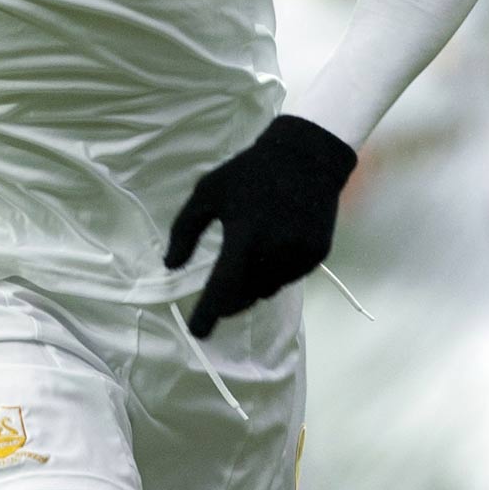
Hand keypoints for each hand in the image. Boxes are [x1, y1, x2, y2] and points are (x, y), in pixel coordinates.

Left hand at [165, 114, 356, 337]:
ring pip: (267, 289)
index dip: (208, 313)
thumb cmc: (248, 174)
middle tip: (214, 300)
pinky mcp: (317, 256)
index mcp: (245, 238)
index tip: (197, 331)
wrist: (306, 158)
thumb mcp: (207, 194)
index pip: (223, 288)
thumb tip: (170, 265)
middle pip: (245, 296)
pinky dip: (272, 274)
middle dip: (227, 301)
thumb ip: (185, 231)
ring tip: (243, 262)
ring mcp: (300, 257)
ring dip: (250, 286)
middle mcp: (276, 253)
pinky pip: (288, 278)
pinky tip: (268, 251)